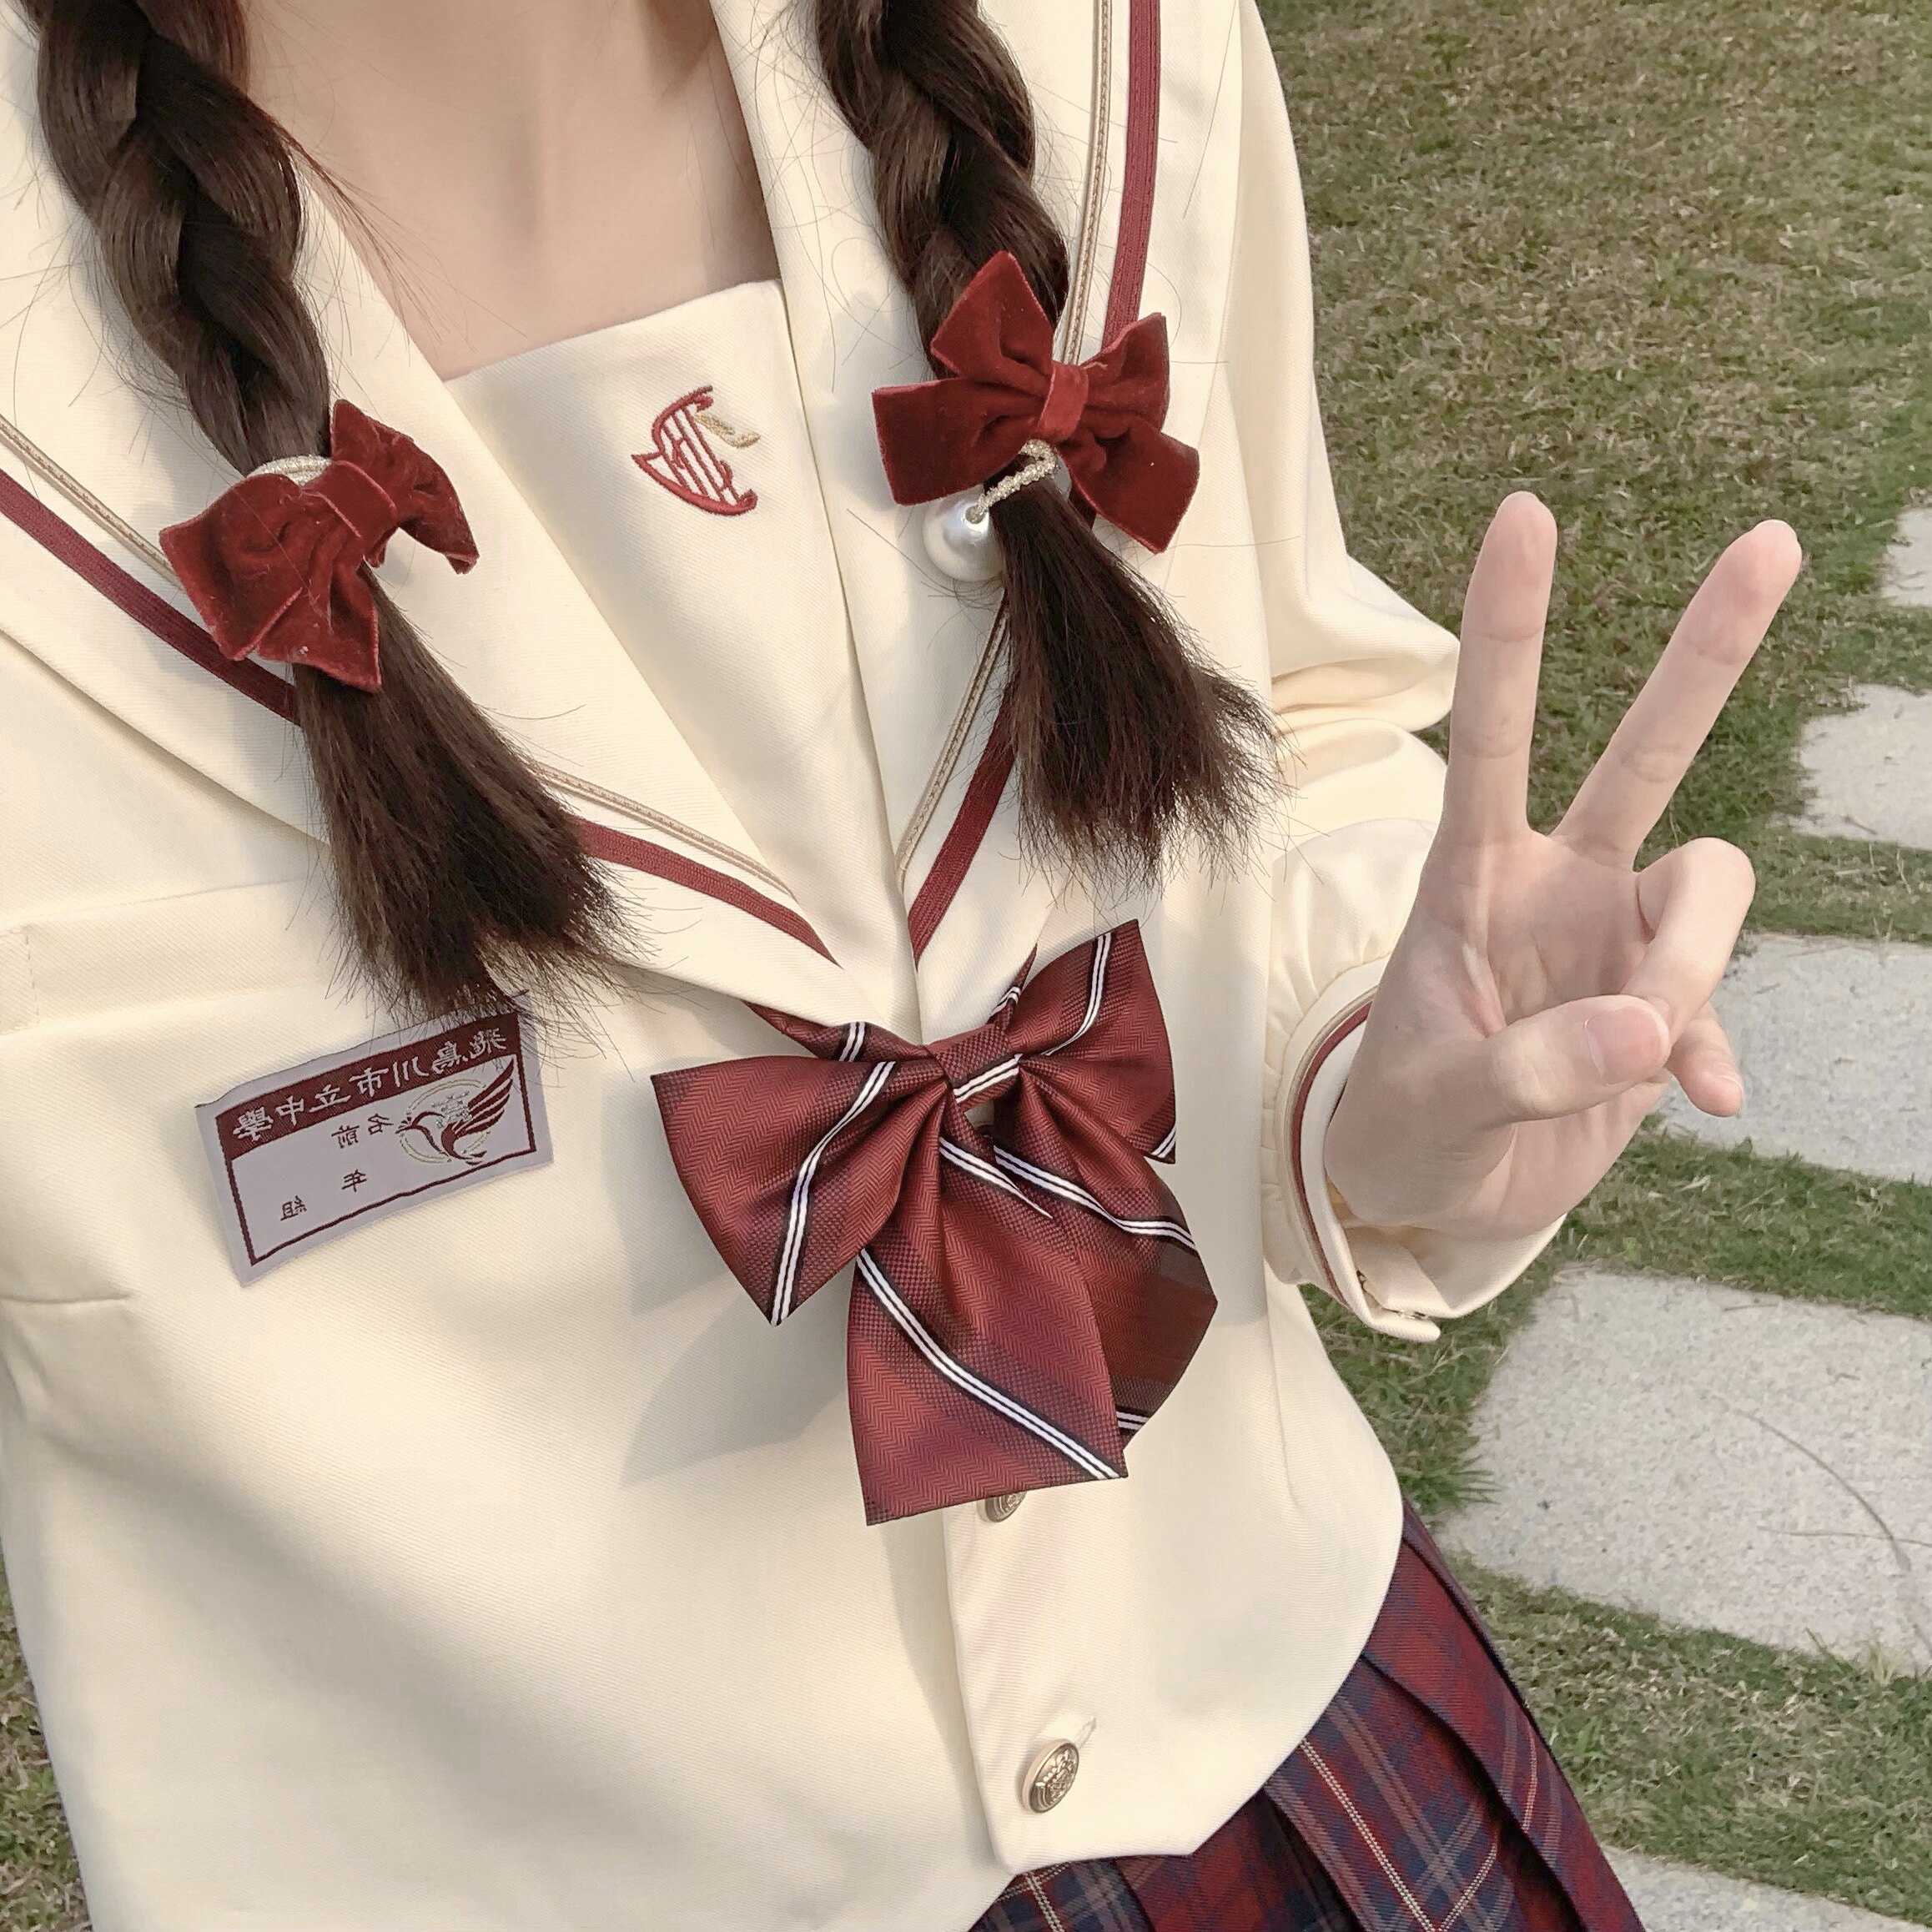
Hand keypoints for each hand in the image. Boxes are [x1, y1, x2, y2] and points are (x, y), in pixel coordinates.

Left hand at [1323, 492, 1802, 1241]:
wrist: (1437, 1188)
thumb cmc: (1406, 1124)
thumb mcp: (1438, 1105)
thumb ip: (1529, 1068)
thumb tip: (1649, 1033)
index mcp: (1471, 878)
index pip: (1493, 735)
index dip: (1510, 629)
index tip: (1526, 514)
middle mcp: (1555, 883)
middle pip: (1645, 751)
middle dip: (1709, 653)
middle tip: (1774, 539)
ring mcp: (1618, 937)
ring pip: (1711, 890)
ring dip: (1692, 972)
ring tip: (1633, 1054)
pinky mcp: (1662, 1003)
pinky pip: (1721, 1001)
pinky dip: (1714, 1049)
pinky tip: (1705, 1101)